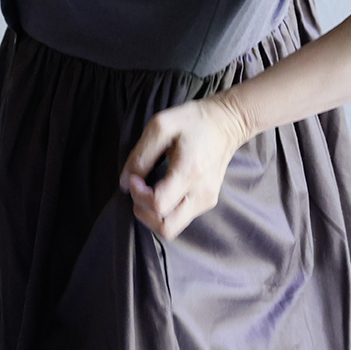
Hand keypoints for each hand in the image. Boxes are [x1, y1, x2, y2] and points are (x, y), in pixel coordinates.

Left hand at [118, 94, 251, 239]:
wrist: (226, 123)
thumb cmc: (193, 121)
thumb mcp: (160, 126)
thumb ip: (140, 155)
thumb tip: (124, 183)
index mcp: (190, 172)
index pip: (158, 205)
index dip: (139, 195)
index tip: (134, 177)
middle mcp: (201, 193)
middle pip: (166, 228)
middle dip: (144, 213)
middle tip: (139, 190)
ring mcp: (207, 200)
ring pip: (172, 228)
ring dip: (152, 215)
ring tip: (148, 191)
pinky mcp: (207, 202)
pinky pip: (179, 219)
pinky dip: (164, 212)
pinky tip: (161, 190)